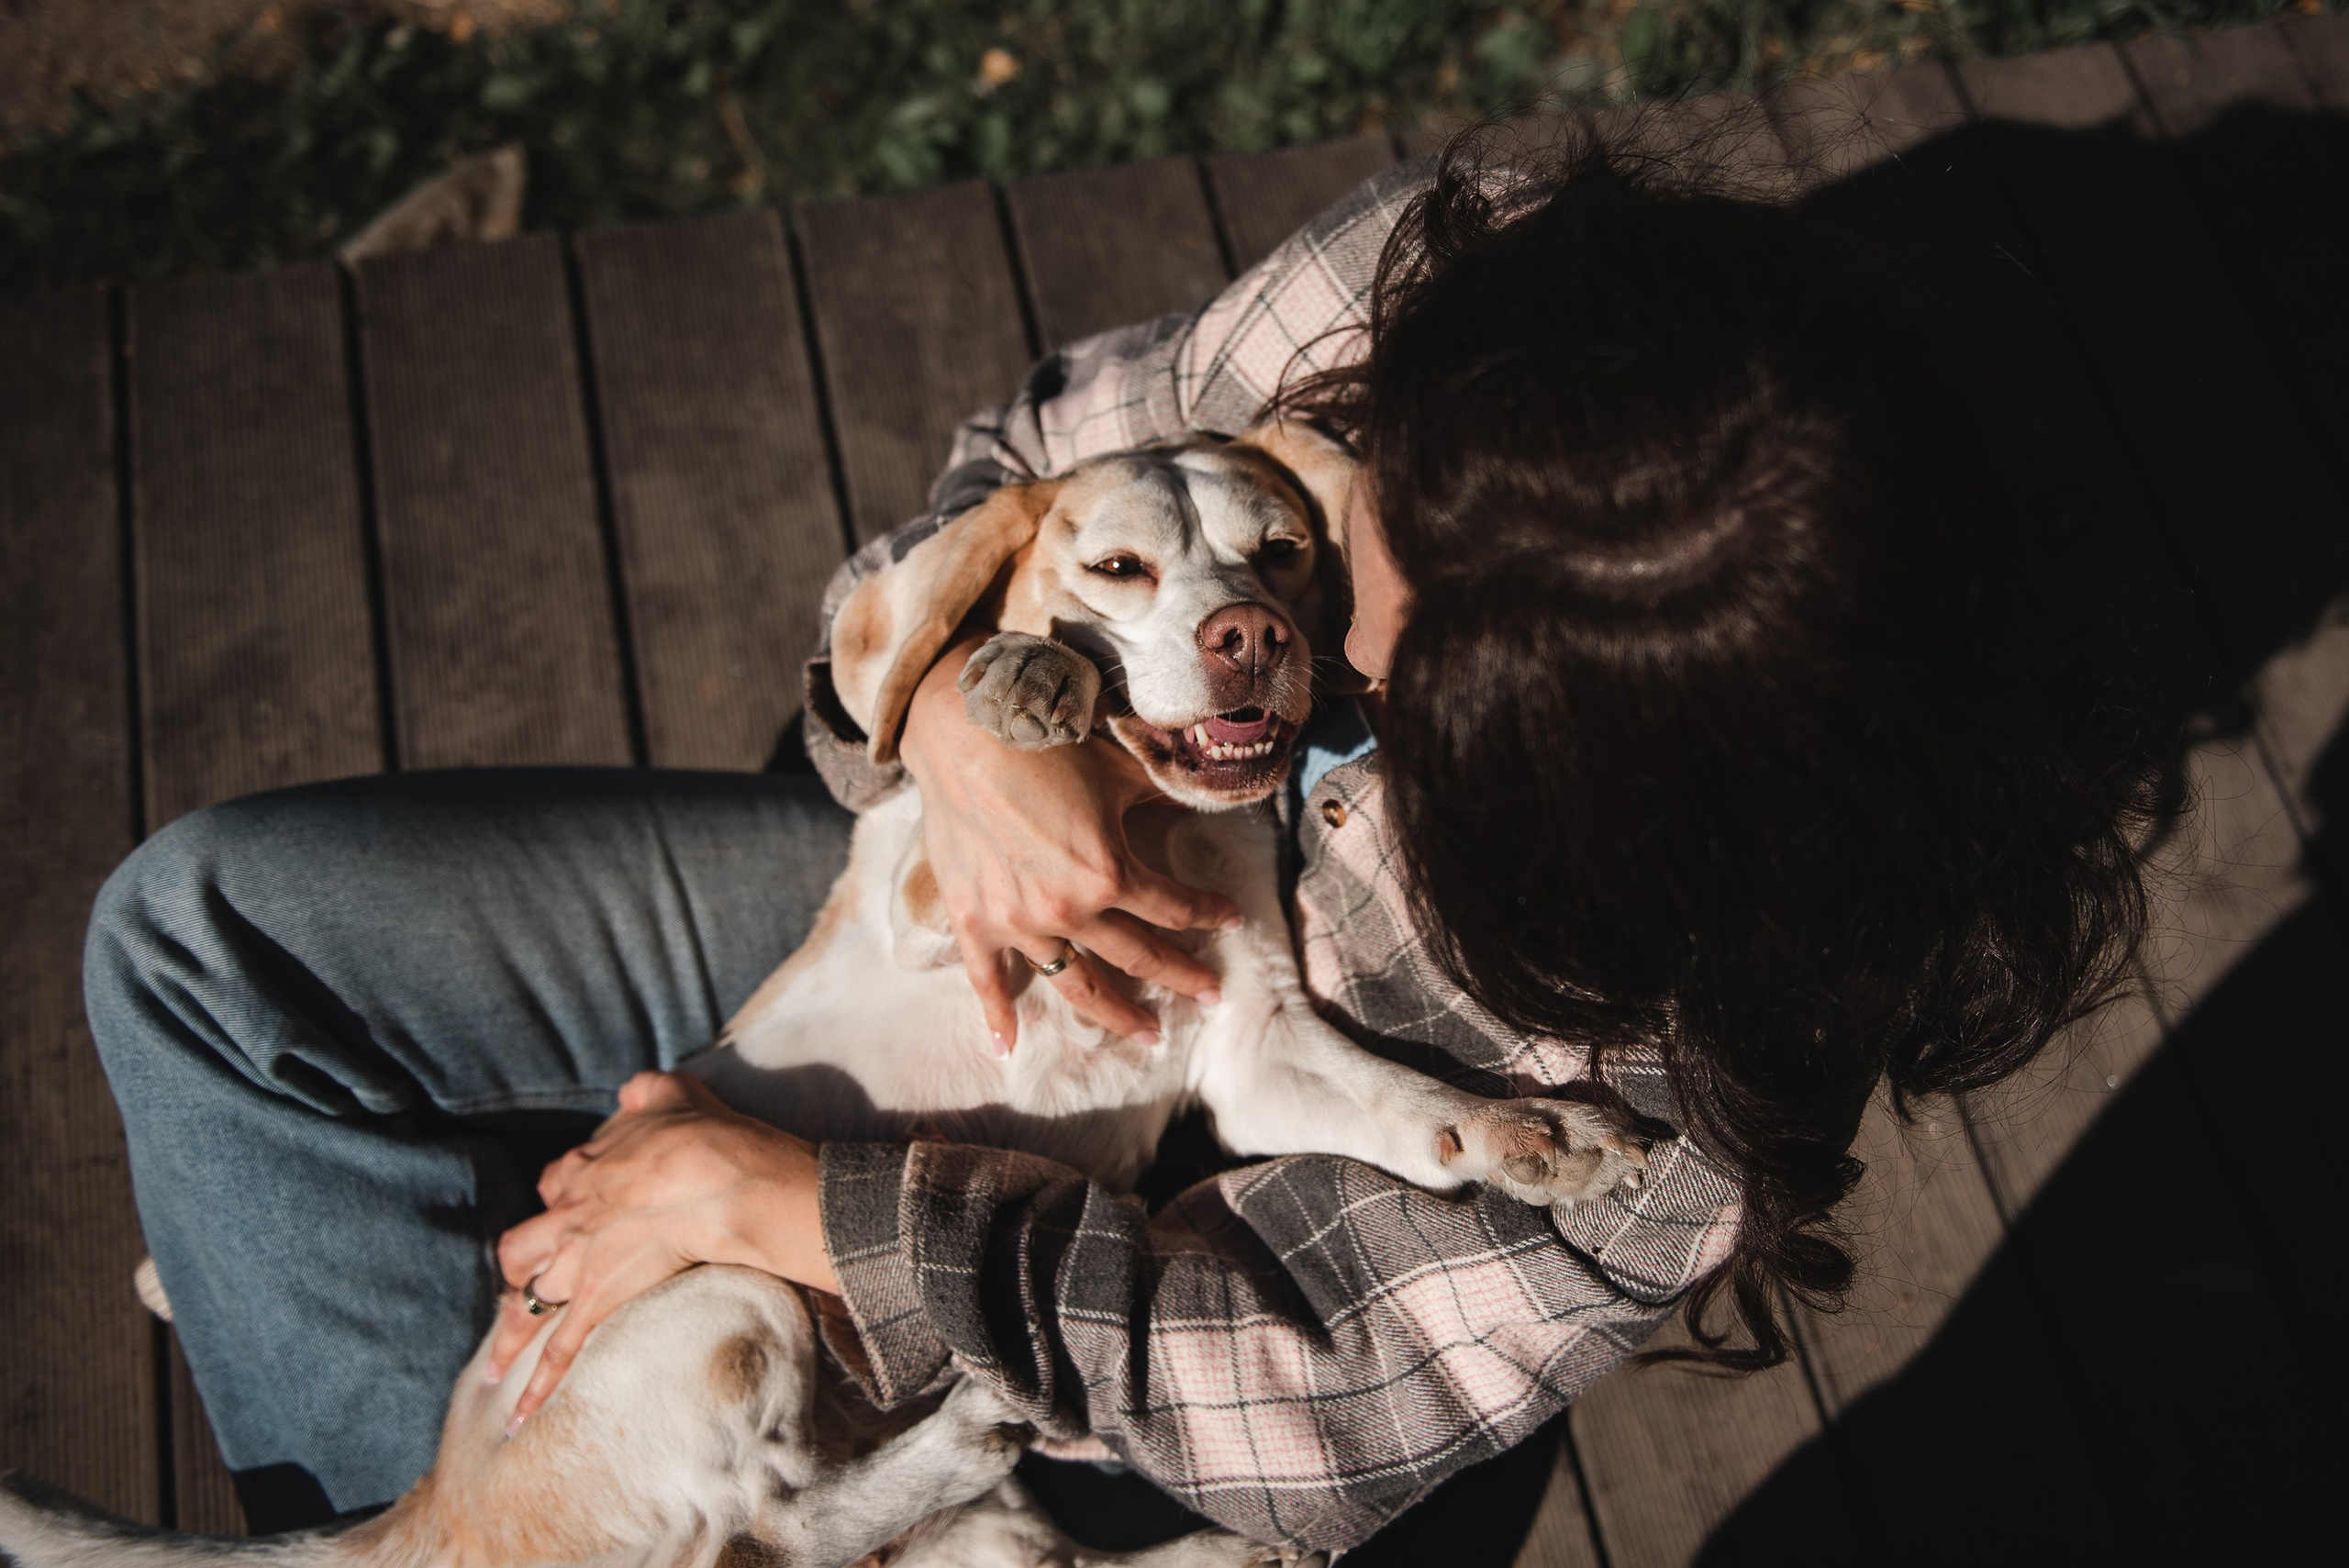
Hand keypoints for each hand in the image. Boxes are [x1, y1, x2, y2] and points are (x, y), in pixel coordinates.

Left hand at [485, 1072, 834, 1430]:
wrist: (716, 1176)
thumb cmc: (702, 1134)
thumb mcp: (672, 1093)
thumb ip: (647, 1093)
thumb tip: (633, 1089)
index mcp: (586, 1167)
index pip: (556, 1181)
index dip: (563, 1194)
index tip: (572, 1202)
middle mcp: (570, 1216)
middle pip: (521, 1246)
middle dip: (519, 1266)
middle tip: (526, 1283)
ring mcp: (579, 1260)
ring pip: (527, 1301)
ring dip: (510, 1332)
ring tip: (493, 1365)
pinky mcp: (598, 1298)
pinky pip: (560, 1348)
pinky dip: (536, 1385)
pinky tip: (518, 1415)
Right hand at [900, 635, 1238, 1050]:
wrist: (964, 731)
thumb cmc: (1048, 743)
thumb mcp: (1120, 769)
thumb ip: (1160, 797)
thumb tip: (1193, 803)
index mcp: (1110, 872)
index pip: (1174, 906)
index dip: (1208, 913)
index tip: (1230, 920)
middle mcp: (1068, 909)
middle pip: (1138, 957)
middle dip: (1182, 978)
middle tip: (1211, 996)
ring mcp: (1018, 922)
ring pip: (1077, 984)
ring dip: (1116, 1015)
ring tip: (1148, 1034)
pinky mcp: (973, 920)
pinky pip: (987, 980)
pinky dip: (996, 1017)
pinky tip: (1007, 1048)